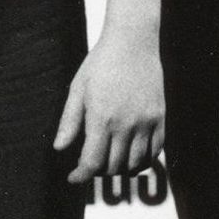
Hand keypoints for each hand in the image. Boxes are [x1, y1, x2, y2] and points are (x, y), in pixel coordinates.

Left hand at [56, 30, 165, 183]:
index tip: (73, 177)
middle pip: (113, 166)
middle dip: (98, 171)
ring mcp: (146, 122)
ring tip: (109, 162)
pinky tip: (130, 156)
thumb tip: (59, 148)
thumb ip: (69, 121)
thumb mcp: (78, 88)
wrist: (133, 41)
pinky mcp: (160, 118)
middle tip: (90, 164)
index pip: (92, 161)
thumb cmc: (100, 63)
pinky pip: (154, 152)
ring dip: (119, 169)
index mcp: (102, 117)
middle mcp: (126, 124)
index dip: (81, 175)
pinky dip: (141, 161)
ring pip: (134, 164)